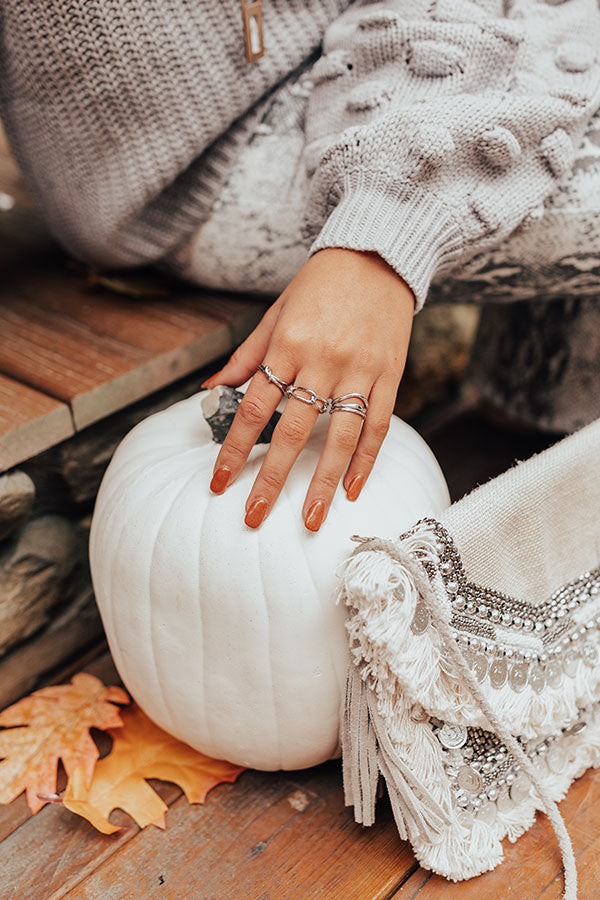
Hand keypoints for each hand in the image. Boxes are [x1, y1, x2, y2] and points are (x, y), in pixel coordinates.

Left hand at [203, 248, 413, 530]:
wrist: (377, 254)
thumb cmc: (319, 285)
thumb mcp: (275, 313)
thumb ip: (246, 356)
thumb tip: (211, 389)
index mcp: (287, 344)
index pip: (253, 406)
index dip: (234, 447)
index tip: (219, 482)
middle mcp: (322, 360)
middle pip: (292, 430)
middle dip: (271, 478)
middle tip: (253, 516)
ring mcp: (360, 369)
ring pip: (339, 437)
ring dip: (322, 483)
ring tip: (309, 519)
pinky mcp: (389, 374)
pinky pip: (378, 425)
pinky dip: (366, 460)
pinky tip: (353, 490)